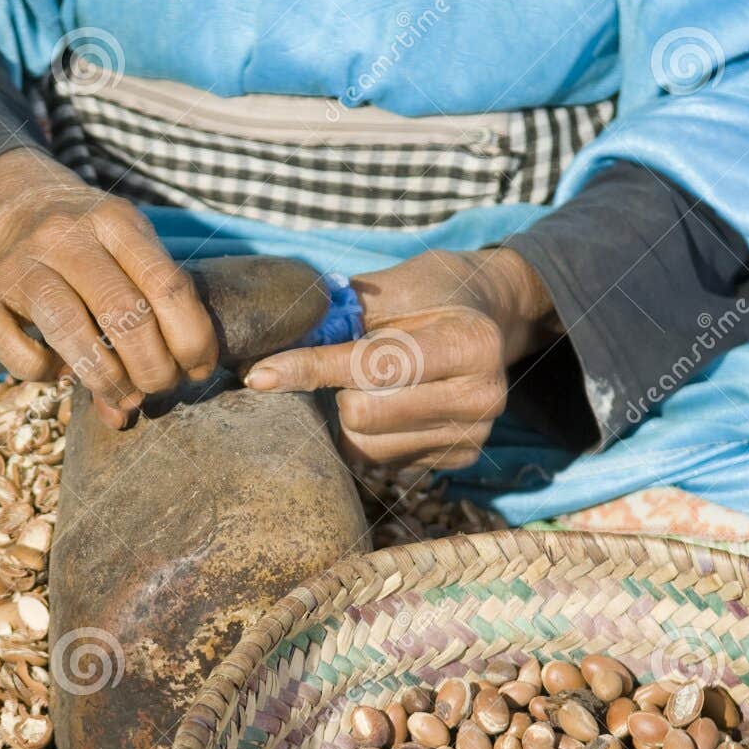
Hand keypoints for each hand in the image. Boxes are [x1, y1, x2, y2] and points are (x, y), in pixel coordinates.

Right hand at [0, 148, 217, 427]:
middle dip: (152, 369)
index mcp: (116, 220)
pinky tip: (60, 371)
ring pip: (70, 330)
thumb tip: (127, 411)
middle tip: (157, 389)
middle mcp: (66, 234)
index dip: (192, 339)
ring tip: (122, 398)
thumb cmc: (94, 254)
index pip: (168, 285)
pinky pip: (17, 352)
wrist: (18, 211)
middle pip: (124, 314)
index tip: (198, 371)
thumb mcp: (129, 262)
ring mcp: (20, 261)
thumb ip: (148, 323)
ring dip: (105, 380)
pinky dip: (45, 374)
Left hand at [244, 249, 556, 468]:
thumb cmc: (436, 293)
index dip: (309, 368)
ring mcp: (471, 435)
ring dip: (348, 417)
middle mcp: (480, 397)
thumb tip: (269, 344)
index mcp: (469, 344)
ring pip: (367, 448)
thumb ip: (341, 313)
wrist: (491, 316)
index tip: (258, 375)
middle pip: (363, 416)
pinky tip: (388, 405)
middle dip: (336, 391)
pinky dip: (370, 435)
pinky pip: (383, 463)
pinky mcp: (458, 460)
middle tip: (340, 367)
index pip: (372, 366)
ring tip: (366, 385)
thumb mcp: (396, 285)